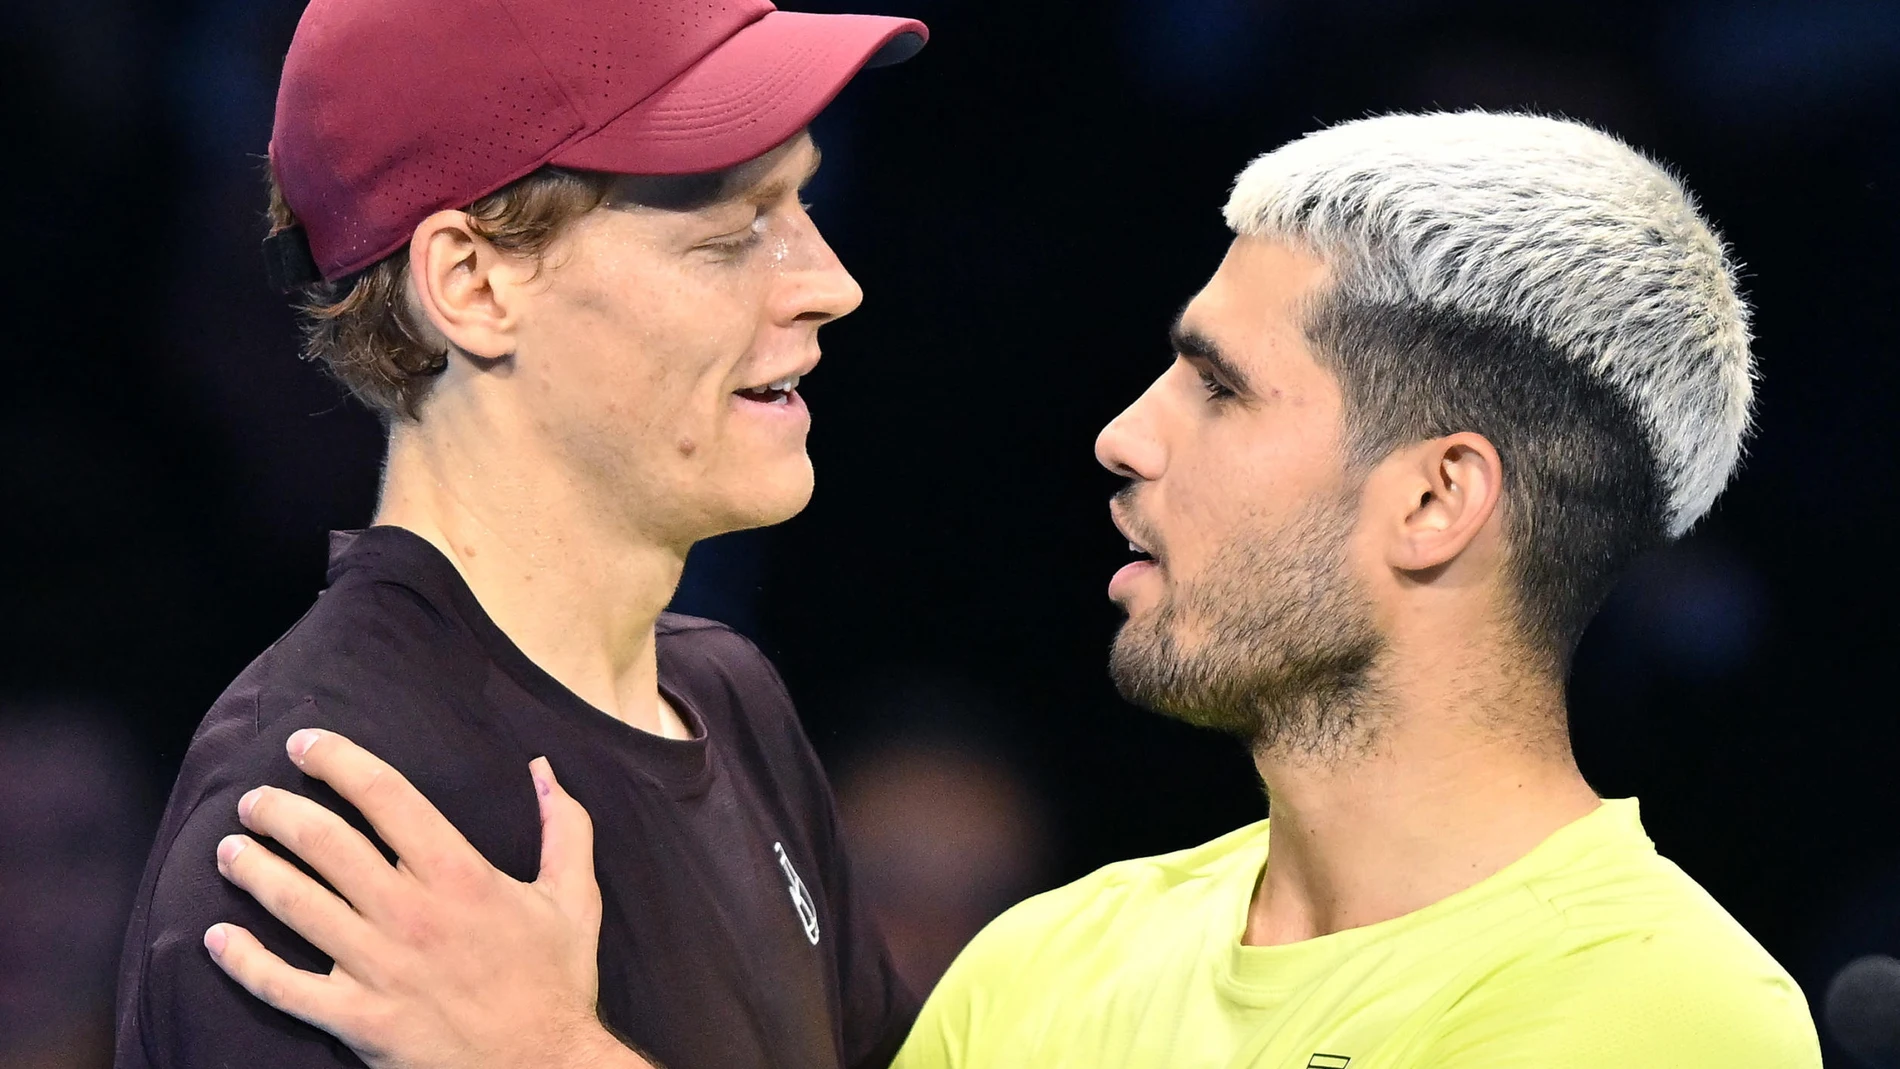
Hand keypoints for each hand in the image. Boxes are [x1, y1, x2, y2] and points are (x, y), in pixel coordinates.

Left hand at [204, 728, 650, 1068]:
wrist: (545, 1068)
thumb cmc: (556, 983)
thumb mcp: (575, 898)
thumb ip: (565, 827)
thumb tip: (545, 768)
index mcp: (459, 875)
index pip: (385, 796)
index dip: (337, 760)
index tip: (305, 745)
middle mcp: (410, 913)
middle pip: (325, 842)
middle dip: (278, 810)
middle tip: (254, 800)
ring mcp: (378, 968)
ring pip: (295, 904)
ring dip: (252, 869)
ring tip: (229, 848)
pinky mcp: (358, 1019)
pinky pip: (282, 987)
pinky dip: (242, 961)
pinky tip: (216, 937)